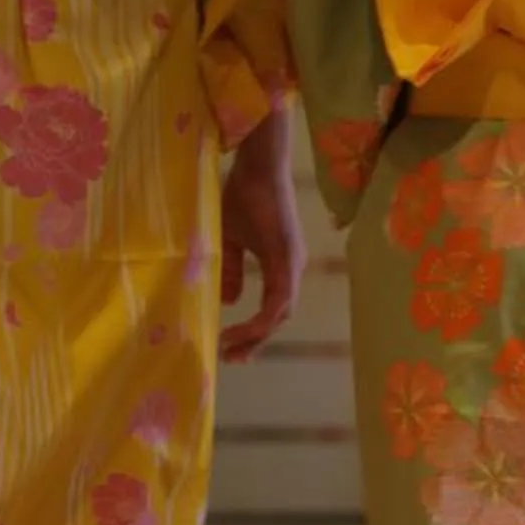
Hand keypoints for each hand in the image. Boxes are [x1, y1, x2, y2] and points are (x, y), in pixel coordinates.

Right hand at [217, 102, 304, 362]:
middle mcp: (292, 268)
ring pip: (282, 313)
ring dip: (258, 335)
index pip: (272, 308)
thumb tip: (230, 301)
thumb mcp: (230, 240)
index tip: (231, 347)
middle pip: (280, 317)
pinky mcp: (288, 258)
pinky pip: (280, 300)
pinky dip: (263, 319)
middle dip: (256, 341)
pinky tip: (245, 330)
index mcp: (281, 265)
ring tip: (233, 349)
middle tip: (233, 359)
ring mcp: (293, 263)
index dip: (255, 331)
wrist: (256, 165)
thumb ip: (231, 270)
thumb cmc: (242, 195)